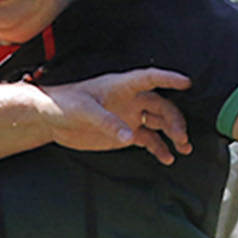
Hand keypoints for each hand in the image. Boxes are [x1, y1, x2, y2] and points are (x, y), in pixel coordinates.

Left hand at [38, 68, 191, 163]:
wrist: (49, 119)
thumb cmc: (64, 105)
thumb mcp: (84, 111)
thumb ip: (107, 123)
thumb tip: (130, 136)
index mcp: (121, 86)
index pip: (150, 78)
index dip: (169, 79)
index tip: (187, 83)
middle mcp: (130, 100)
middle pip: (161, 106)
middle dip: (174, 121)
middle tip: (182, 138)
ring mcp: (128, 117)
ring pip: (158, 123)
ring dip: (172, 134)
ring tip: (183, 148)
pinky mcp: (123, 134)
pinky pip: (147, 140)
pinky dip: (158, 148)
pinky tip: (167, 158)